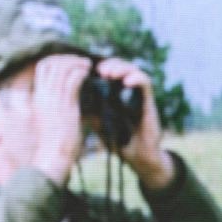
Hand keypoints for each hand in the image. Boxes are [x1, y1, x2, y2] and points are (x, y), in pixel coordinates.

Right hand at [29, 54, 91, 183]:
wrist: (53, 157)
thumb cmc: (55, 143)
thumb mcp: (52, 120)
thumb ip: (57, 106)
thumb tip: (69, 98)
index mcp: (38, 98)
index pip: (42, 68)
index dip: (57, 60)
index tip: (71, 64)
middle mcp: (43, 95)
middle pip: (51, 62)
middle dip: (68, 58)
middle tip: (82, 62)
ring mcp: (53, 99)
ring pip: (63, 67)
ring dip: (77, 63)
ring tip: (88, 66)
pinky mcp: (65, 105)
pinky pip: (73, 79)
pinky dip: (82, 72)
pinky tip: (89, 74)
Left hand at [95, 57, 173, 189]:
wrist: (138, 156)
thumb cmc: (119, 139)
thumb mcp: (99, 122)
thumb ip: (90, 110)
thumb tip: (72, 99)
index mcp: (115, 93)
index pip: (109, 71)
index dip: (100, 67)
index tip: (90, 70)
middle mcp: (128, 91)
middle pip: (121, 67)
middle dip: (110, 64)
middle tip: (99, 70)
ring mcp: (139, 95)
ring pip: (133, 71)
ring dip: (122, 68)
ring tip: (110, 73)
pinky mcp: (149, 101)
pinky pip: (145, 84)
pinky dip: (137, 79)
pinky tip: (126, 82)